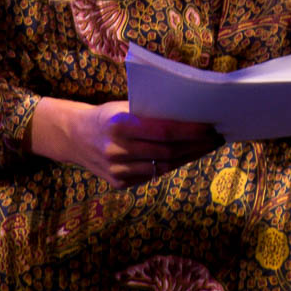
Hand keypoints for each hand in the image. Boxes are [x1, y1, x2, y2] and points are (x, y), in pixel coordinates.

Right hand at [28, 98, 222, 188]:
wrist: (73, 137)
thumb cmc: (108, 116)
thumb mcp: (124, 106)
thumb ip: (151, 113)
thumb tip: (192, 113)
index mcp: (120, 125)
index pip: (165, 131)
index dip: (191, 131)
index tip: (212, 127)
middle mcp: (117, 150)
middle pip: (168, 152)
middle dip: (196, 145)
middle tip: (216, 138)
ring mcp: (117, 170)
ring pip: (163, 166)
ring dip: (188, 157)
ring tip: (206, 147)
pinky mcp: (119, 183)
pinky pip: (152, 175)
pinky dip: (171, 165)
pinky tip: (185, 156)